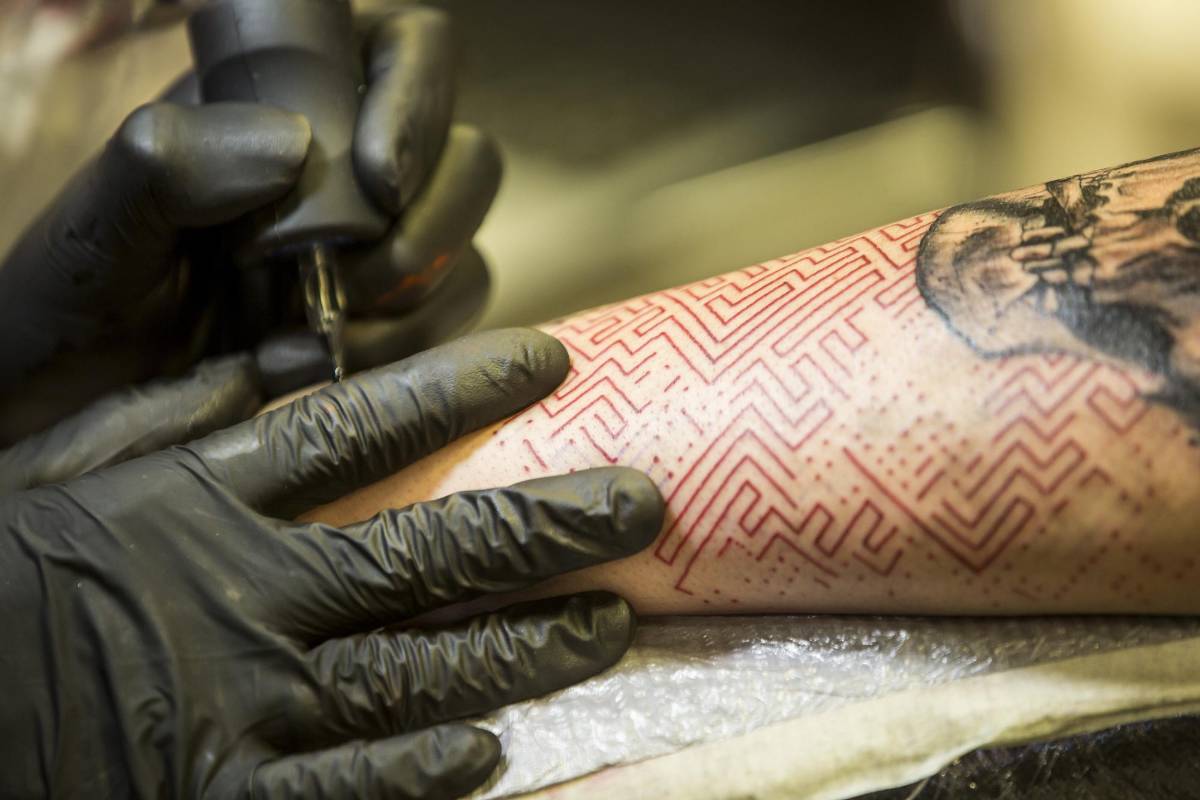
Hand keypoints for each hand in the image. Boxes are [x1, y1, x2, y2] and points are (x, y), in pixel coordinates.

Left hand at [0, 6, 497, 442]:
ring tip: (324, 335)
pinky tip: (328, 365)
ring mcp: (377, 255)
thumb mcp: (96, 227)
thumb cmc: (72, 307)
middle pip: (466, 158)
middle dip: (426, 226)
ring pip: (465, 251)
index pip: (403, 52)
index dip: (417, 101)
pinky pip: (450, 327)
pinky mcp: (393, 329)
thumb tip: (293, 145)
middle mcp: (346, 173)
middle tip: (354, 280)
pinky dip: (408, 352)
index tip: (379, 179)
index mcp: (284, 103)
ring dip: (416, 299)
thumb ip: (167, 165)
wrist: (69, 421)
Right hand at [0, 329, 664, 797]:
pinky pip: (346, 791)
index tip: (552, 360)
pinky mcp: (219, 796)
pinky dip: (424, 770)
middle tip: (642, 501)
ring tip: (612, 620)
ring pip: (419, 669)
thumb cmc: (3, 577)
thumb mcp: (68, 467)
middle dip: (547, 522)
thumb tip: (291, 364)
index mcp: (203, 499)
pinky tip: (493, 749)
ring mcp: (240, 703)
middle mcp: (242, 593)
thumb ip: (180, 415)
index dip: (464, 388)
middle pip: (426, 548)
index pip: (358, 428)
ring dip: (527, 646)